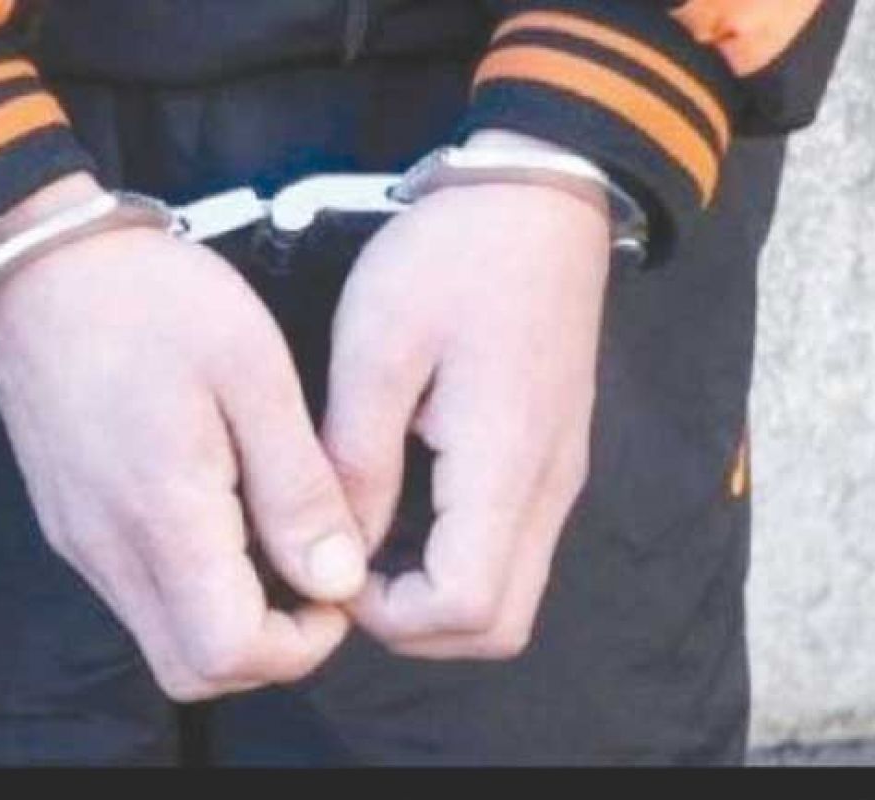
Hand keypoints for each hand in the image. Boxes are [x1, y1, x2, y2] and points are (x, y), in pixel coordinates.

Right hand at [0, 176, 367, 699]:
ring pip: (164, 641)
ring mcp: (81, 542)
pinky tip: (224, 519)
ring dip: (232, 620)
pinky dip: (193, 590)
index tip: (335, 580)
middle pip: (194, 671)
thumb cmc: (152, 301)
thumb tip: (336, 577)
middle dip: (272, 648)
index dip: (303, 643)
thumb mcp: (252, 372)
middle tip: (313, 570)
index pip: (229, 653)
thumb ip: (297, 486)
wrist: (42, 265)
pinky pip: (138, 596)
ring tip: (272, 537)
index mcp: (161, 512)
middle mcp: (108, 549)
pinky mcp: (71, 525)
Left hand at [323, 179, 609, 658]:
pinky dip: (456, 562)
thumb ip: (358, 459)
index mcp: (504, 463)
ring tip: (365, 541)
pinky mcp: (553, 460)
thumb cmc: (452, 259)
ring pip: (509, 597)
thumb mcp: (379, 346)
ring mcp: (558, 478)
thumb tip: (340, 545)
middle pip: (496, 626)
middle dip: (413, 625)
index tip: (329, 562)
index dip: (387, 614)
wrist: (538, 201)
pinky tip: (403, 510)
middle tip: (343, 566)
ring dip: (435, 598)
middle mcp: (548, 489)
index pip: (464, 607)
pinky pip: (512, 550)